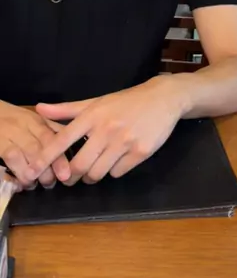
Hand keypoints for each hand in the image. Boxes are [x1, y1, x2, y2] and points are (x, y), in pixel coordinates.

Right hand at [0, 101, 70, 187]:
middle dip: (44, 169)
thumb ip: (52, 131)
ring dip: (27, 173)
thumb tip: (72, 145)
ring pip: (16, 155)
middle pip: (34, 148)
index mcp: (35, 120)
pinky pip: (3, 158)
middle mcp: (21, 126)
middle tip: (49, 184)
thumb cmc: (15, 119)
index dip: (58, 158)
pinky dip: (11, 174)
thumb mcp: (35, 120)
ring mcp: (5, 134)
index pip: (49, 138)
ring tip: (33, 185)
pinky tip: (18, 184)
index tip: (66, 175)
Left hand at [28, 79, 183, 185]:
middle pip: (80, 164)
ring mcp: (125, 141)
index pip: (63, 139)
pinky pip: (118, 173)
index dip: (45, 157)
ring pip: (98, 172)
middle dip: (71, 177)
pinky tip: (116, 160)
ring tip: (93, 170)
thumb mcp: (96, 102)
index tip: (31, 170)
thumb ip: (66, 109)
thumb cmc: (126, 101)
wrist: (163, 99)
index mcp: (92, 115)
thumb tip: (38, 108)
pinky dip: (113, 171)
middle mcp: (107, 129)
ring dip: (92, 176)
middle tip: (69, 178)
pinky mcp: (140, 152)